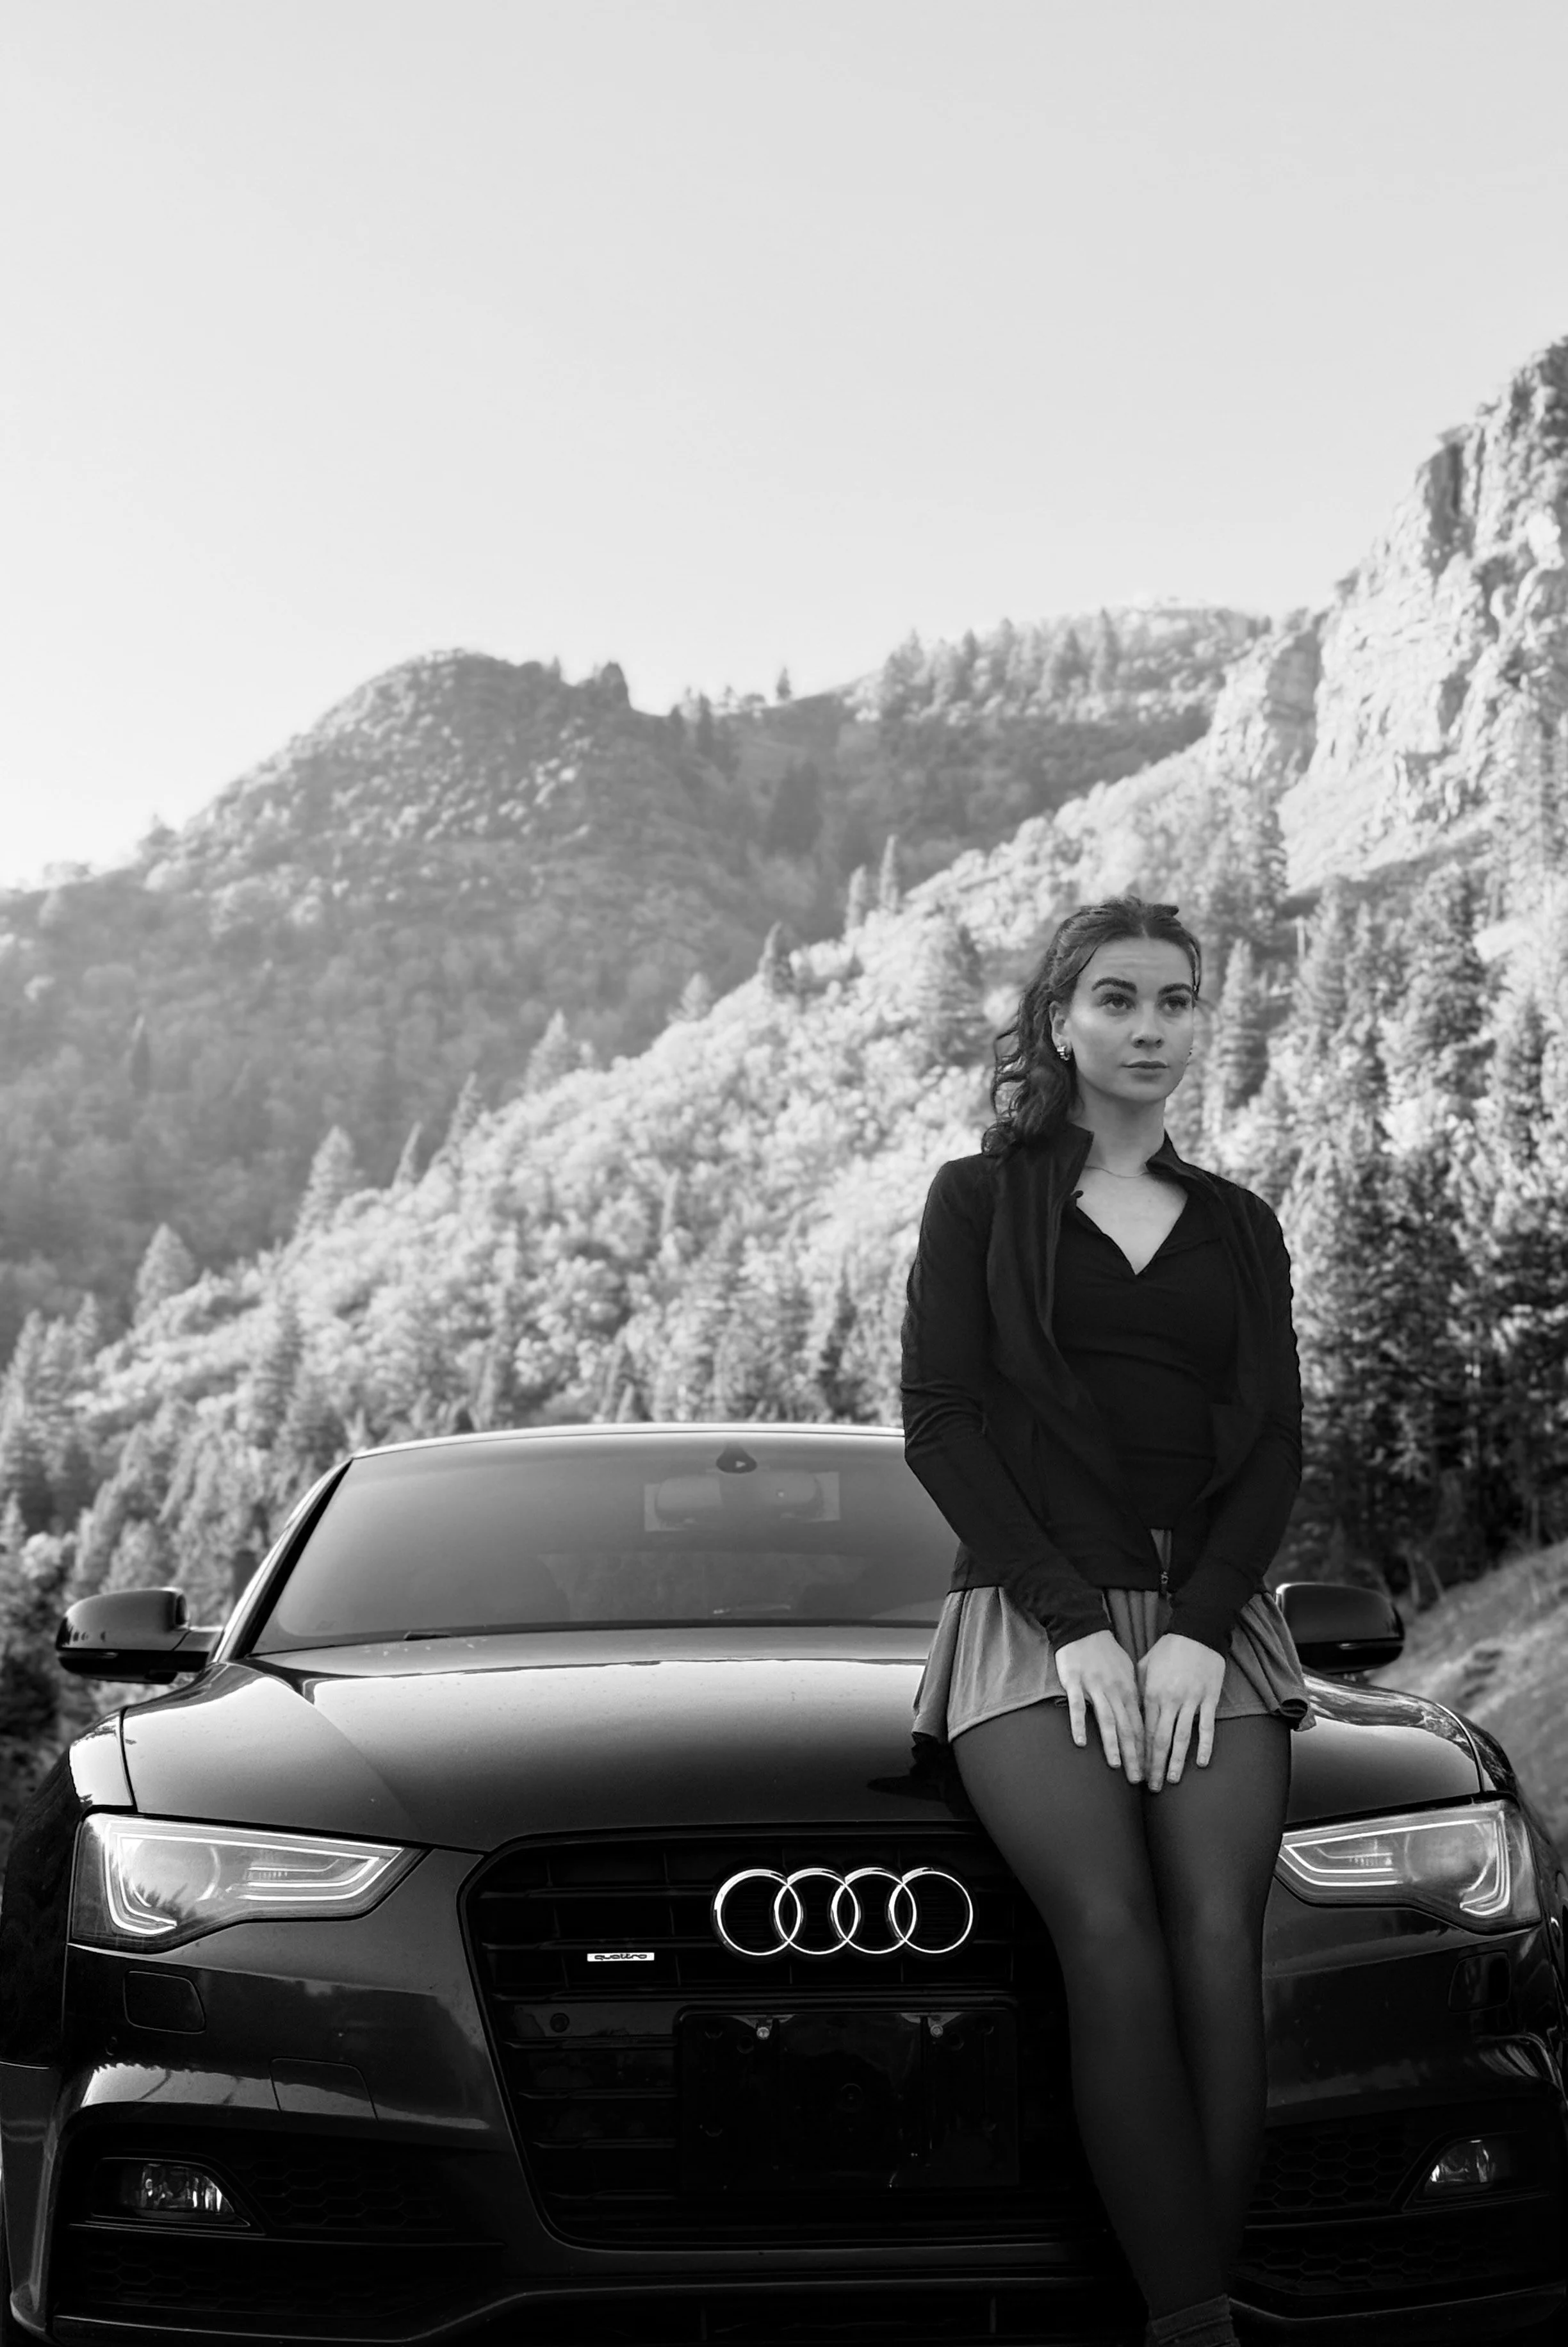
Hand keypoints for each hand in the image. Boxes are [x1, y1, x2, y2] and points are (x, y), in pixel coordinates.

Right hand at [1053, 1629, 1145, 1783]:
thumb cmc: (1106, 1652)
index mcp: (1129, 1690)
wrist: (1083, 1629)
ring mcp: (1095, 1687)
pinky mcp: (1075, 1683)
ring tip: (1117, 1766)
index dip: (1146, 1749)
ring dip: (1113, 1745)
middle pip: (1127, 1728)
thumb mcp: (1128, 1671)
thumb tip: (1145, 1717)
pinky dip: (1080, 1725)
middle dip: (1134, 1756)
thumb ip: (1135, 1694)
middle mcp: (1115, 1691)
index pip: (1141, 1725)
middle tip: (1139, 1779)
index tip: (1151, 1770)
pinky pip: (1078, 1707)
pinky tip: (1081, 1742)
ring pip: (1107, 1721)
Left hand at [1137, 1632, 1225, 1789]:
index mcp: (1151, 1695)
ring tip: (1172, 1780)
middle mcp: (1170, 1701)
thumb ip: (1138, 1690)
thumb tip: (1131, 1711)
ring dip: (1177, 1761)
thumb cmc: (1167, 1650)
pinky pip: (1206, 1727)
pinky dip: (1205, 1746)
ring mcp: (1191, 1701)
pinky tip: (1202, 1762)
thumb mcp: (1144, 1667)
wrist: (1196, 1632)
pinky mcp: (1209, 1698)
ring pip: (1182, 1738)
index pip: (1143, 1731)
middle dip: (1155, 1766)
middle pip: (1160, 1740)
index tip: (1137, 1771)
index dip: (1141, 1754)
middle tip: (1153, 1787)